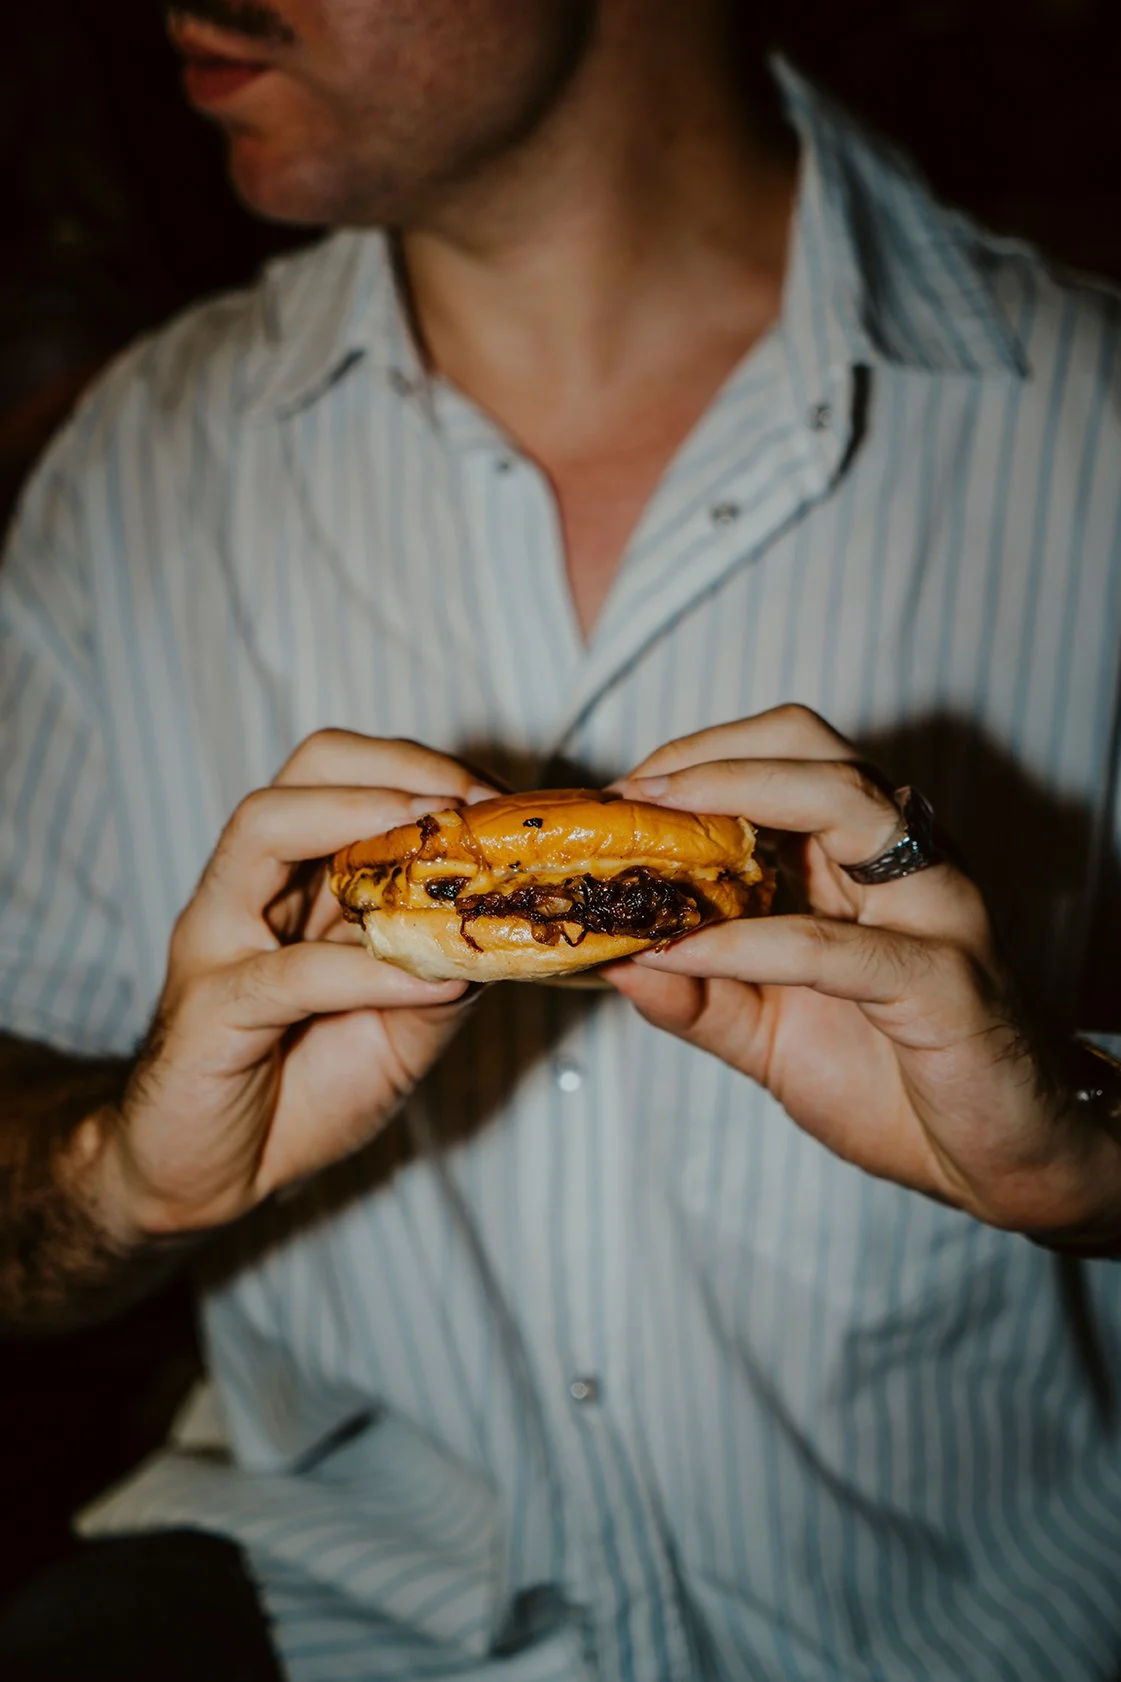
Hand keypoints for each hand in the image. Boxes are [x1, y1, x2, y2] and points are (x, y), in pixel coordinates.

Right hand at [91, 732, 496, 1239]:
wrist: (213, 1175)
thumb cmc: (303, 1087)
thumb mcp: (406, 1022)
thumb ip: (450, 967)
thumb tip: (521, 929)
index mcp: (301, 874)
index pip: (356, 770)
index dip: (433, 770)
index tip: (504, 802)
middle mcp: (252, 885)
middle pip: (310, 766)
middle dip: (402, 768)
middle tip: (473, 807)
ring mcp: (220, 936)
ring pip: (267, 826)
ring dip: (364, 819)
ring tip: (438, 847)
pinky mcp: (211, 1007)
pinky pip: (293, 970)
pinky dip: (371, 970)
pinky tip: (431, 983)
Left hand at [608, 705, 1120, 1240]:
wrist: (1000, 1163)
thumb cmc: (893, 1082)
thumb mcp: (768, 1034)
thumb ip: (696, 997)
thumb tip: (611, 959)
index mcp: (863, 859)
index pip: (785, 755)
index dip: (697, 756)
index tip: (617, 795)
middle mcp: (904, 862)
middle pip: (813, 747)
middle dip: (709, 755)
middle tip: (631, 795)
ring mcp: (934, 910)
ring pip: (844, 801)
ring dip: (733, 797)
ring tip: (653, 826)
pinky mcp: (944, 981)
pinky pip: (831, 944)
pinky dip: (743, 942)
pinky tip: (682, 953)